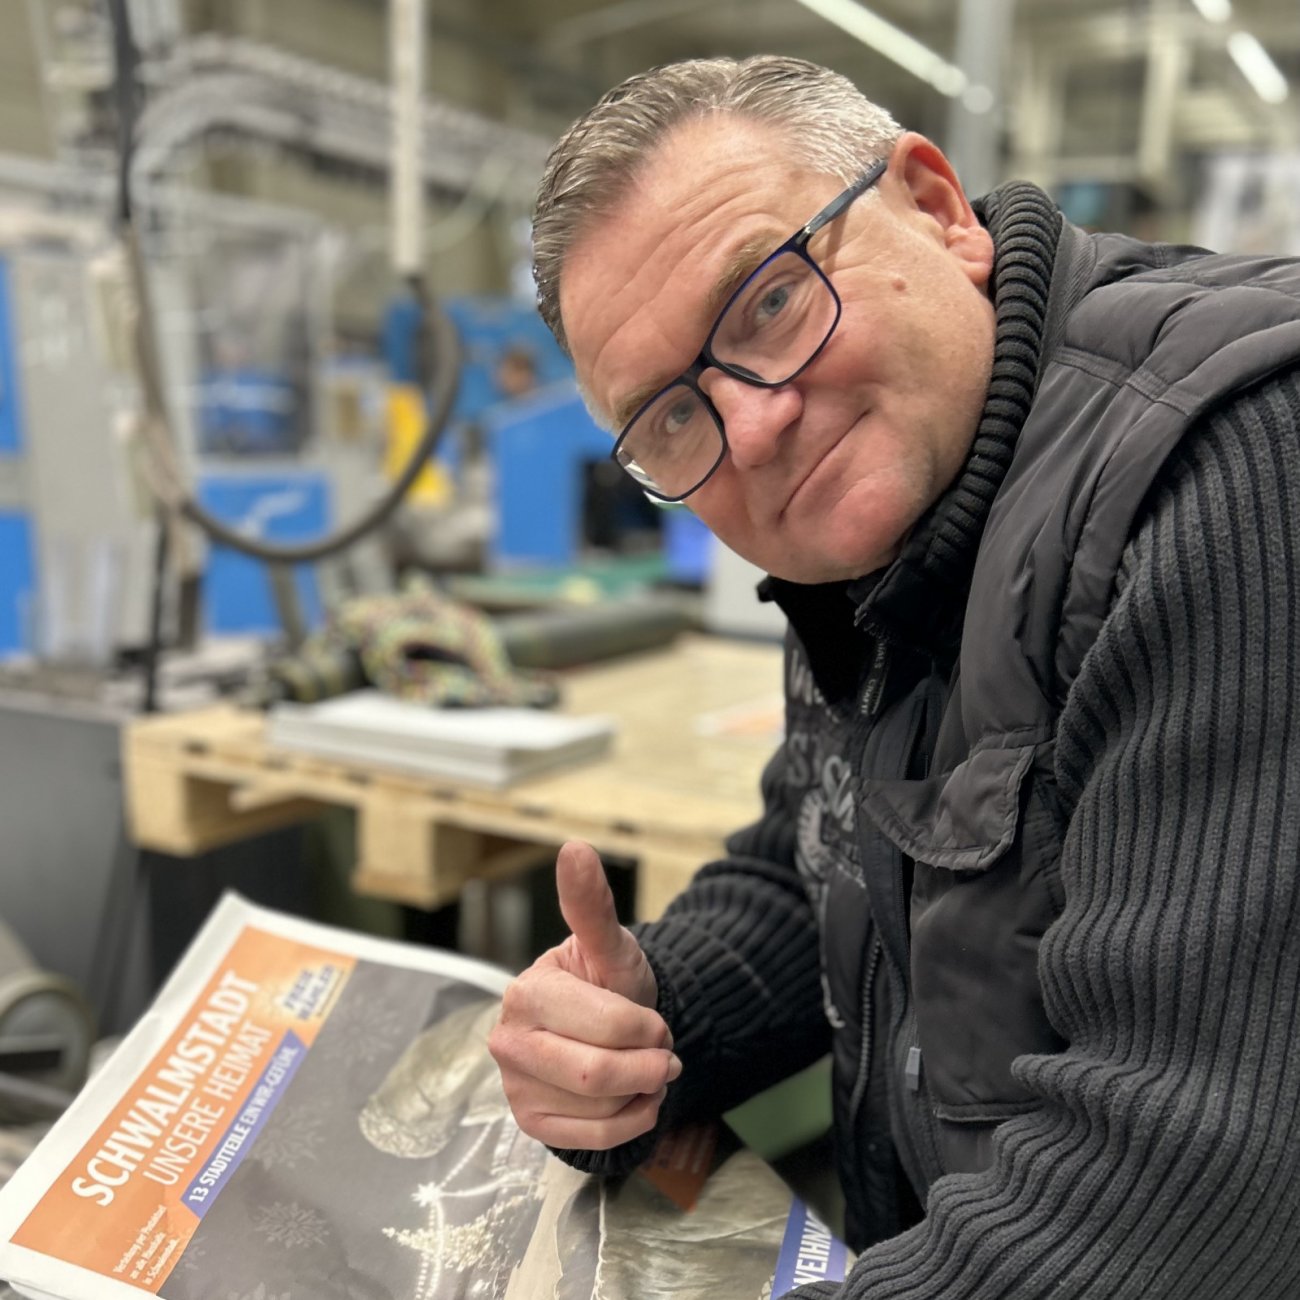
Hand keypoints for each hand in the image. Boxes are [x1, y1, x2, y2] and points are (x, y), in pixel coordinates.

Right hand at [488, 840, 680, 1149]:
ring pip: (599, 1109)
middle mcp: (508, 1040)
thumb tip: (575, 847)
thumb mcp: (611, 947)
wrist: (610, 1029)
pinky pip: (591, 1141)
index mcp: (527, 992)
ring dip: (642, 1093)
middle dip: (648, 1066)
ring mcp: (514, 1084)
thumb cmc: (608, 984)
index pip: (608, 1026)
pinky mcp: (528, 1122)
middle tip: (662, 1052)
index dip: (649, 1029)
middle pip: (597, 1074)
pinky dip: (631, 1123)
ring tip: (645, 1070)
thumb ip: (592, 905)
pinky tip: (635, 1099)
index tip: (656, 1021)